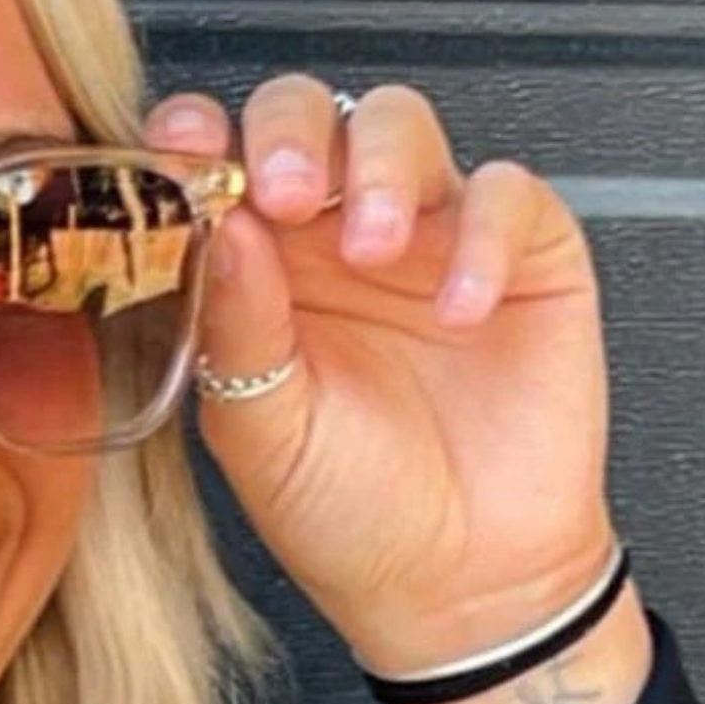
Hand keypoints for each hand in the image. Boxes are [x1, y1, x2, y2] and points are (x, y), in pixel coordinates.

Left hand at [145, 76, 622, 676]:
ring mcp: (426, 238)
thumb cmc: (344, 512)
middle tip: (282, 192)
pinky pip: (506, 196)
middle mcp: (331, 240)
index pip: (217, 166)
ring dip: (380, 167)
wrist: (454, 586)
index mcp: (253, 271)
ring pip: (401, 127)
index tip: (183, 147)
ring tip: (374, 248)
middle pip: (309, 117)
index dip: (197, 138)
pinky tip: (458, 308)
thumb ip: (235, 325)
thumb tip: (214, 224)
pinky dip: (481, 236)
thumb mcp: (261, 429)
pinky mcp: (521, 257)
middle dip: (290, 133)